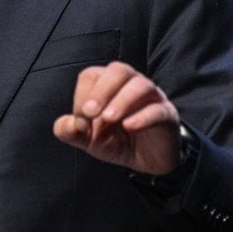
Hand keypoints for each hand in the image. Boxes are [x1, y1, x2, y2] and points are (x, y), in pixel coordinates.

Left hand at [53, 61, 180, 174]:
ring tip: (109, 119)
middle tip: (91, 113)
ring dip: (122, 100)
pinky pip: (158, 109)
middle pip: (118, 70)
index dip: (82, 96)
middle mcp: (131, 84)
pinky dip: (143, 116)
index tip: (81, 122)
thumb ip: (71, 132)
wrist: (146, 161)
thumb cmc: (117, 141)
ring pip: (140, 85)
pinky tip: (130, 127)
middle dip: (101, 90)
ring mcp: (152, 97)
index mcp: (108, 85)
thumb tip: (65, 124)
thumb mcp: (89, 140)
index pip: (92, 75)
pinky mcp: (167, 115)